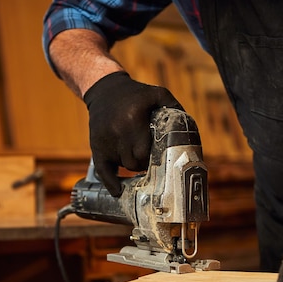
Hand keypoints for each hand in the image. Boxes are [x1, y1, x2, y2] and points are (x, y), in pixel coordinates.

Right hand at [83, 72, 182, 195]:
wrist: (104, 90)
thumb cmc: (134, 94)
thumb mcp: (156, 93)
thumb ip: (173, 107)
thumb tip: (186, 127)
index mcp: (133, 120)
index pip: (145, 152)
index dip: (154, 158)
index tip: (160, 157)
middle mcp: (117, 131)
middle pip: (134, 162)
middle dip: (144, 164)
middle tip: (150, 160)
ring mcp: (105, 140)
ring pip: (123, 166)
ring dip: (132, 165)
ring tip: (138, 159)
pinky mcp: (96, 146)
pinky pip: (102, 170)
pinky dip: (110, 182)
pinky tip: (118, 191)